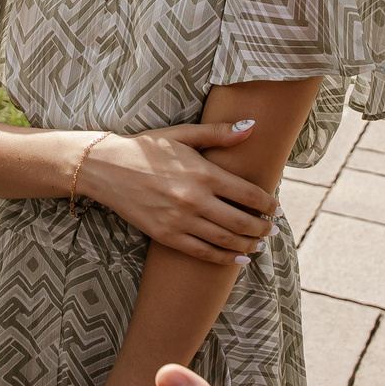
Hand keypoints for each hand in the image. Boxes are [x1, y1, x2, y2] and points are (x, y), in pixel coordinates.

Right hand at [82, 120, 277, 264]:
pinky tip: (238, 258)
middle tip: (272, 230)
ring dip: (247, 245)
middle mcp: (194, 199)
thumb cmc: (146, 147)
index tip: (277, 209)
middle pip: (241, 221)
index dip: (267, 204)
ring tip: (259, 245)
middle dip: (262, 228)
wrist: (107, 168)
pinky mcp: (166, 235)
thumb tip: (252, 127)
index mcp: (203, 173)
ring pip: (224, 240)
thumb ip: (219, 134)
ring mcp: (180, 220)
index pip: (248, 194)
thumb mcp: (182, 135)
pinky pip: (202, 252)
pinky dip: (223, 258)